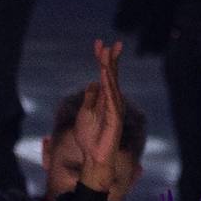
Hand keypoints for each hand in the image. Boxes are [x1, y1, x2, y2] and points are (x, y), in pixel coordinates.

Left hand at [70, 40, 126, 190]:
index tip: (98, 44)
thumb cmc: (91, 138)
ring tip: (107, 52)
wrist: (95, 158)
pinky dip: (108, 85)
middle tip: (110, 42)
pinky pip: (111, 97)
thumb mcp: (86, 113)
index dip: (102, 60)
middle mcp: (112, 101)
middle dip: (110, 59)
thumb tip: (93, 84)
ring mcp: (115, 109)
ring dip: (109, 68)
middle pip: (112, 76)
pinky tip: (105, 73)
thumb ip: (91, 98)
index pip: (104, 75)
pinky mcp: (114, 118)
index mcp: (104, 99)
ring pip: (112, 84)